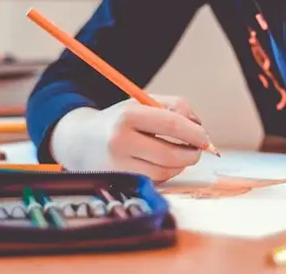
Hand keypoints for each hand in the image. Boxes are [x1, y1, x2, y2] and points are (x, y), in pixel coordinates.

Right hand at [49, 96, 208, 182]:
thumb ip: (174, 107)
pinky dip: (166, 172)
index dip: (195, 133)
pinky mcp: (120, 181)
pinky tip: (162, 163)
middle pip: (171, 153)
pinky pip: (155, 181)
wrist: (80, 140)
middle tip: (198, 149)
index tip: (205, 137)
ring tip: (178, 154)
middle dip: (192, 153)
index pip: (172, 125)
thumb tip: (199, 127)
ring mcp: (118, 165)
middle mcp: (120, 142)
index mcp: (128, 116)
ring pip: (165, 171)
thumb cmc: (119, 120)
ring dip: (179, 164)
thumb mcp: (142, 103)